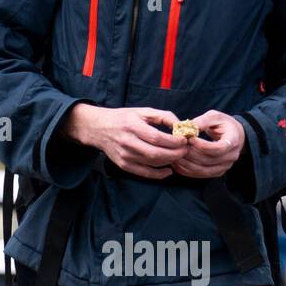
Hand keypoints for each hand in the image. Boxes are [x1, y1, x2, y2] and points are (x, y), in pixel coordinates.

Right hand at [61, 104, 187, 179]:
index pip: (157, 137)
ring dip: (169, 162)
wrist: (99, 128)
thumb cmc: (124, 118)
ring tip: (179, 156)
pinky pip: (144, 173)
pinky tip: (169, 170)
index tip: (184, 140)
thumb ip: (163, 117)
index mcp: (132, 126)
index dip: (173, 141)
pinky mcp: (124, 165)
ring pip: (152, 163)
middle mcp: (127, 142)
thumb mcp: (143, 111)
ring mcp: (125, 155)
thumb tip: (182, 126)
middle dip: (175, 153)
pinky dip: (159, 174)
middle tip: (186, 150)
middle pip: (156, 153)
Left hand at [172, 109, 245, 178]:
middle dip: (191, 154)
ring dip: (187, 164)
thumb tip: (187, 127)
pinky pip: (200, 175)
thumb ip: (203, 121)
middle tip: (178, 147)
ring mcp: (224, 167)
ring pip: (203, 170)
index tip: (189, 138)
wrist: (236, 136)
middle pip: (208, 160)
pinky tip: (177, 164)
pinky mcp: (217, 172)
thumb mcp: (216, 116)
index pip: (217, 148)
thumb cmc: (225, 124)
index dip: (201, 145)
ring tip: (175, 155)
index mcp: (233, 142)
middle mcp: (230, 157)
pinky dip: (187, 171)